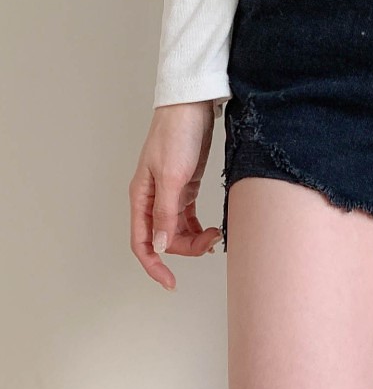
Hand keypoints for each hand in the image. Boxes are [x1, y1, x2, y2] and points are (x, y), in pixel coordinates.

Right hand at [129, 101, 222, 291]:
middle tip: (211, 242)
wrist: (192, 105)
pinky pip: (188, 215)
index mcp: (141, 197)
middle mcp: (152, 197)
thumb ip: (166, 212)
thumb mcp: (172, 175)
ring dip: (194, 238)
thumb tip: (161, 245)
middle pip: (164, 239)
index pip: (142, 243)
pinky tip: (211, 228)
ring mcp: (169, 191)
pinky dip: (198, 226)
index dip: (154, 266)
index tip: (171, 282)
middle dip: (186, 248)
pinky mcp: (186, 184)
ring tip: (215, 235)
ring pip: (177, 229)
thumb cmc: (177, 134)